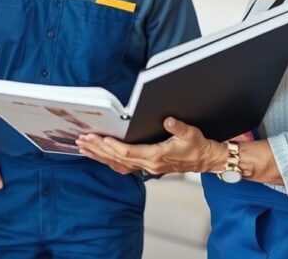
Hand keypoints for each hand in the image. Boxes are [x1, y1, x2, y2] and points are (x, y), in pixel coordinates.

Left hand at [77, 117, 225, 174]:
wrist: (205, 160)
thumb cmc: (198, 146)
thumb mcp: (191, 134)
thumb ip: (179, 127)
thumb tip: (169, 120)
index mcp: (157, 156)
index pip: (129, 152)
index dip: (114, 146)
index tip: (100, 138)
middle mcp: (149, 164)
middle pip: (118, 158)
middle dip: (99, 149)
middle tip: (82, 140)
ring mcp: (147, 168)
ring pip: (118, 164)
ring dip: (100, 155)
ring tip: (83, 148)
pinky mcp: (147, 167)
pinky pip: (123, 166)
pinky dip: (109, 161)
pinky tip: (99, 155)